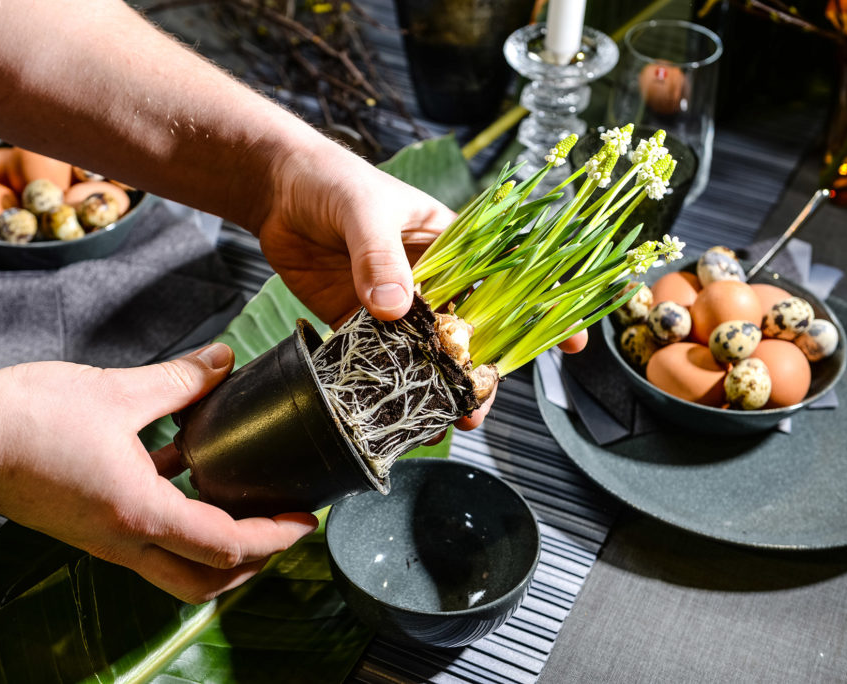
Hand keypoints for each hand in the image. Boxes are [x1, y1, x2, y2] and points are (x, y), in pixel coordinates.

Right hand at [0, 343, 316, 603]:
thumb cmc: (23, 421)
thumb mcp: (117, 391)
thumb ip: (180, 380)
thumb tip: (223, 361)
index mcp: (141, 514)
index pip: (228, 545)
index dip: (275, 537)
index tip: (304, 520)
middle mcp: (124, 539)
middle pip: (205, 580)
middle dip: (253, 563)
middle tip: (281, 530)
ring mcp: (103, 538)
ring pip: (176, 568)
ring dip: (217, 547)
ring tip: (246, 504)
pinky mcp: (88, 525)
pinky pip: (147, 537)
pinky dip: (178, 518)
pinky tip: (186, 468)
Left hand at [258, 142, 589, 431]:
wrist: (274, 189)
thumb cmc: (331, 179)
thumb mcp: (364, 209)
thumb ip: (379, 255)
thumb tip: (394, 307)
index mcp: (448, 244)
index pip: (506, 278)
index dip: (540, 310)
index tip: (572, 341)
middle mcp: (427, 279)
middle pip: (467, 329)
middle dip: (481, 367)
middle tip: (479, 402)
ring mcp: (391, 304)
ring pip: (425, 352)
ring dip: (435, 385)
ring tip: (442, 419)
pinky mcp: (355, 320)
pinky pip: (377, 357)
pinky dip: (387, 384)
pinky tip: (394, 409)